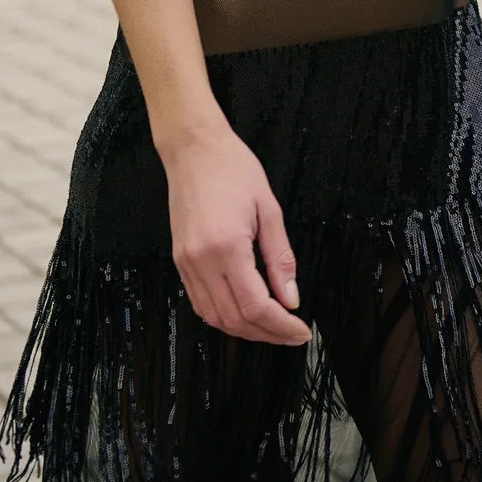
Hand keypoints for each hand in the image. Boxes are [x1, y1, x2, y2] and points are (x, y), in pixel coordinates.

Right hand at [163, 124, 311, 346]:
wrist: (194, 148)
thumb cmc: (233, 168)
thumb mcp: (268, 208)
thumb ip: (280, 258)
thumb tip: (291, 298)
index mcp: (227, 247)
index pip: (256, 306)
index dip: (281, 326)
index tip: (301, 331)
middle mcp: (201, 261)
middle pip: (234, 319)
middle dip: (267, 334)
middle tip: (291, 334)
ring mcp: (186, 263)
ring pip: (214, 317)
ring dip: (245, 330)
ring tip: (271, 327)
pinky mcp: (179, 260)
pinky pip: (200, 302)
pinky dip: (223, 316)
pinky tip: (243, 312)